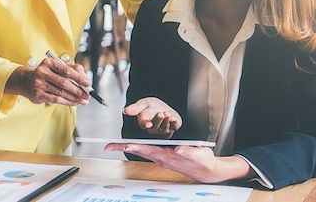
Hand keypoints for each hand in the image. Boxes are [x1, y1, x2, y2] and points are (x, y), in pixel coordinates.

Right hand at [6, 57, 90, 105]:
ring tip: (83, 100)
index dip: (79, 77)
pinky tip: (74, 103)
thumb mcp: (57, 67)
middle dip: (78, 90)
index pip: (67, 70)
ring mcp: (39, 83)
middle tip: (87, 95)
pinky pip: (56, 99)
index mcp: (49, 62)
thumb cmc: (46, 74)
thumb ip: (72, 69)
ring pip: (61, 92)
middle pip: (64, 82)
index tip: (88, 83)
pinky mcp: (38, 94)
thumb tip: (85, 78)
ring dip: (74, 98)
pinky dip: (67, 102)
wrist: (25, 82)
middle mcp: (43, 72)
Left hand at [103, 143, 252, 182]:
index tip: (123, 145)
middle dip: (123, 148)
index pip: (148, 150)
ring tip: (114, 145)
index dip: (135, 147)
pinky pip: (147, 152)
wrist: (207, 171)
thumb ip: (189, 151)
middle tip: (108, 146)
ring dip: (128, 148)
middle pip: (139, 151)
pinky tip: (130, 146)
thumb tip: (179, 149)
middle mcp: (162, 157)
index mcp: (168, 156)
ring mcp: (162, 158)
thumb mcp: (199, 154)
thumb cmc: (203, 161)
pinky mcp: (164, 157)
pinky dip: (137, 148)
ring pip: (141, 151)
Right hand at [124, 98, 181, 136]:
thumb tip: (125, 111)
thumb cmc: (151, 107)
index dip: (146, 124)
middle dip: (158, 120)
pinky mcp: (173, 127)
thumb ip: (135, 108)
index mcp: (145, 122)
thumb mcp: (143, 104)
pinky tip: (174, 118)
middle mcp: (154, 128)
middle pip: (156, 126)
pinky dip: (174, 123)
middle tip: (160, 113)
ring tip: (166, 113)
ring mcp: (164, 129)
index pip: (144, 124)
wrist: (162, 107)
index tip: (148, 123)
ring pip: (165, 127)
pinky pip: (174, 126)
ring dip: (166, 121)